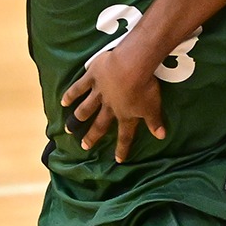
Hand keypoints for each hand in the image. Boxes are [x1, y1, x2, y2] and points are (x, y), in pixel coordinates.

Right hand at [61, 42, 166, 162]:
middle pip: (100, 124)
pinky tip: (63, 101)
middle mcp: (109, 107)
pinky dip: (70, 95)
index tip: (118, 159)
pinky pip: (79, 88)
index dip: (122, 148)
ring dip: (78, 117)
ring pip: (86, 108)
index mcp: (125, 115)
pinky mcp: (92, 77)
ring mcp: (99, 92)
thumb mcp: (153, 106)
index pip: (125, 135)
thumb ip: (155, 122)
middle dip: (92, 136)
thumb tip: (161, 137)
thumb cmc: (144, 87)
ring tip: (69, 127)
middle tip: (84, 146)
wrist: (130, 66)